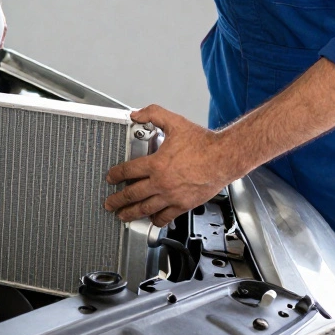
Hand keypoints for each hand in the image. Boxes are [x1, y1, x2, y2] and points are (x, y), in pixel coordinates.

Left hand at [103, 105, 244, 225]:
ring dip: (131, 213)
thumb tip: (137, 114)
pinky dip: (156, 220)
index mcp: (156, 164)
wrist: (225, 157)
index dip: (115, 175)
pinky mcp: (184, 205)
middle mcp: (161, 183)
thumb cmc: (204, 143)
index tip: (110, 178)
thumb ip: (154, 114)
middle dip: (117, 200)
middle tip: (109, 203)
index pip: (127, 171)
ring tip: (123, 216)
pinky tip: (151, 219)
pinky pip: (165, 217)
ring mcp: (172, 196)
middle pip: (132, 194)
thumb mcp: (175, 122)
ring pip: (145, 209)